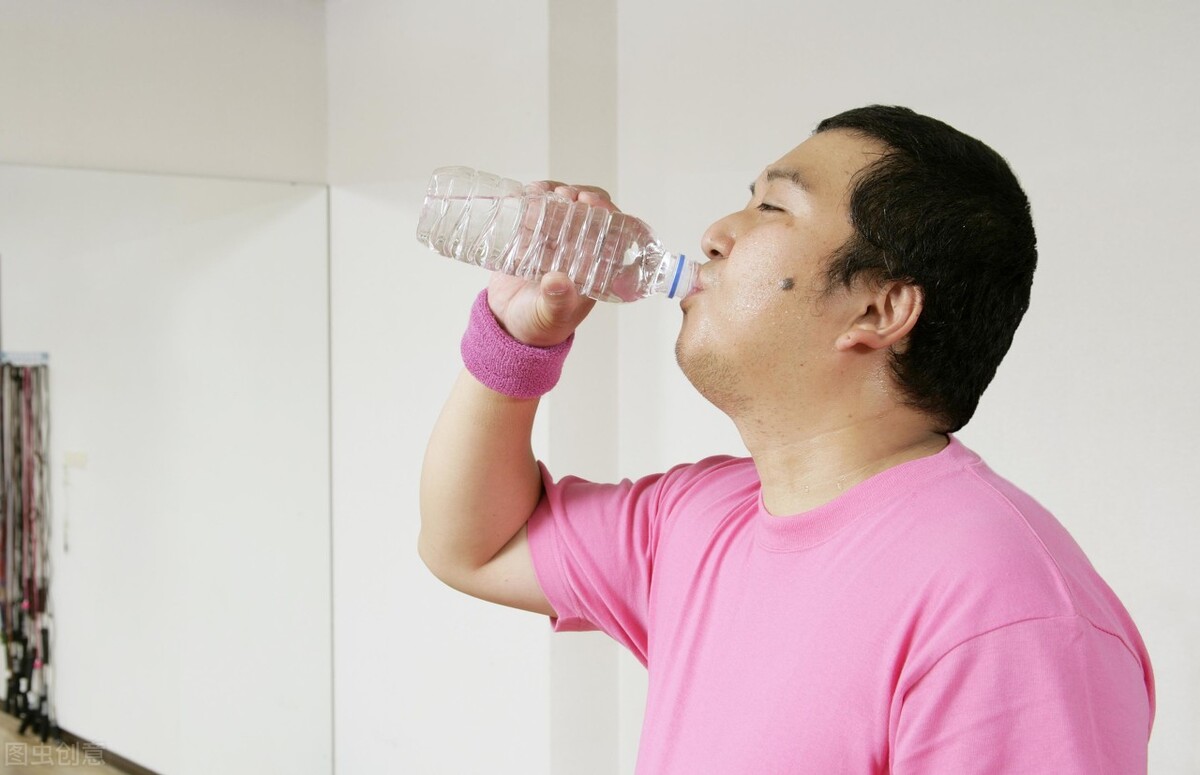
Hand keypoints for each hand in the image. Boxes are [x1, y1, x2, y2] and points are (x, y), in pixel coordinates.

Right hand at [486, 183, 617, 346]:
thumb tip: (558, 281)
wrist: (508, 324)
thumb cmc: (540, 324)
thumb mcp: (551, 314)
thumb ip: (557, 300)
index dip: (607, 214)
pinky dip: (534, 198)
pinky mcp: (532, 236)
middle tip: (566, 195)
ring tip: (543, 192)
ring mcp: (555, 241)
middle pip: (589, 214)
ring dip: (557, 194)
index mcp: (594, 267)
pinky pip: (538, 211)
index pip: (611, 233)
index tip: (593, 204)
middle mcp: (578, 250)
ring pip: (564, 207)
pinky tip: (528, 194)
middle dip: (580, 198)